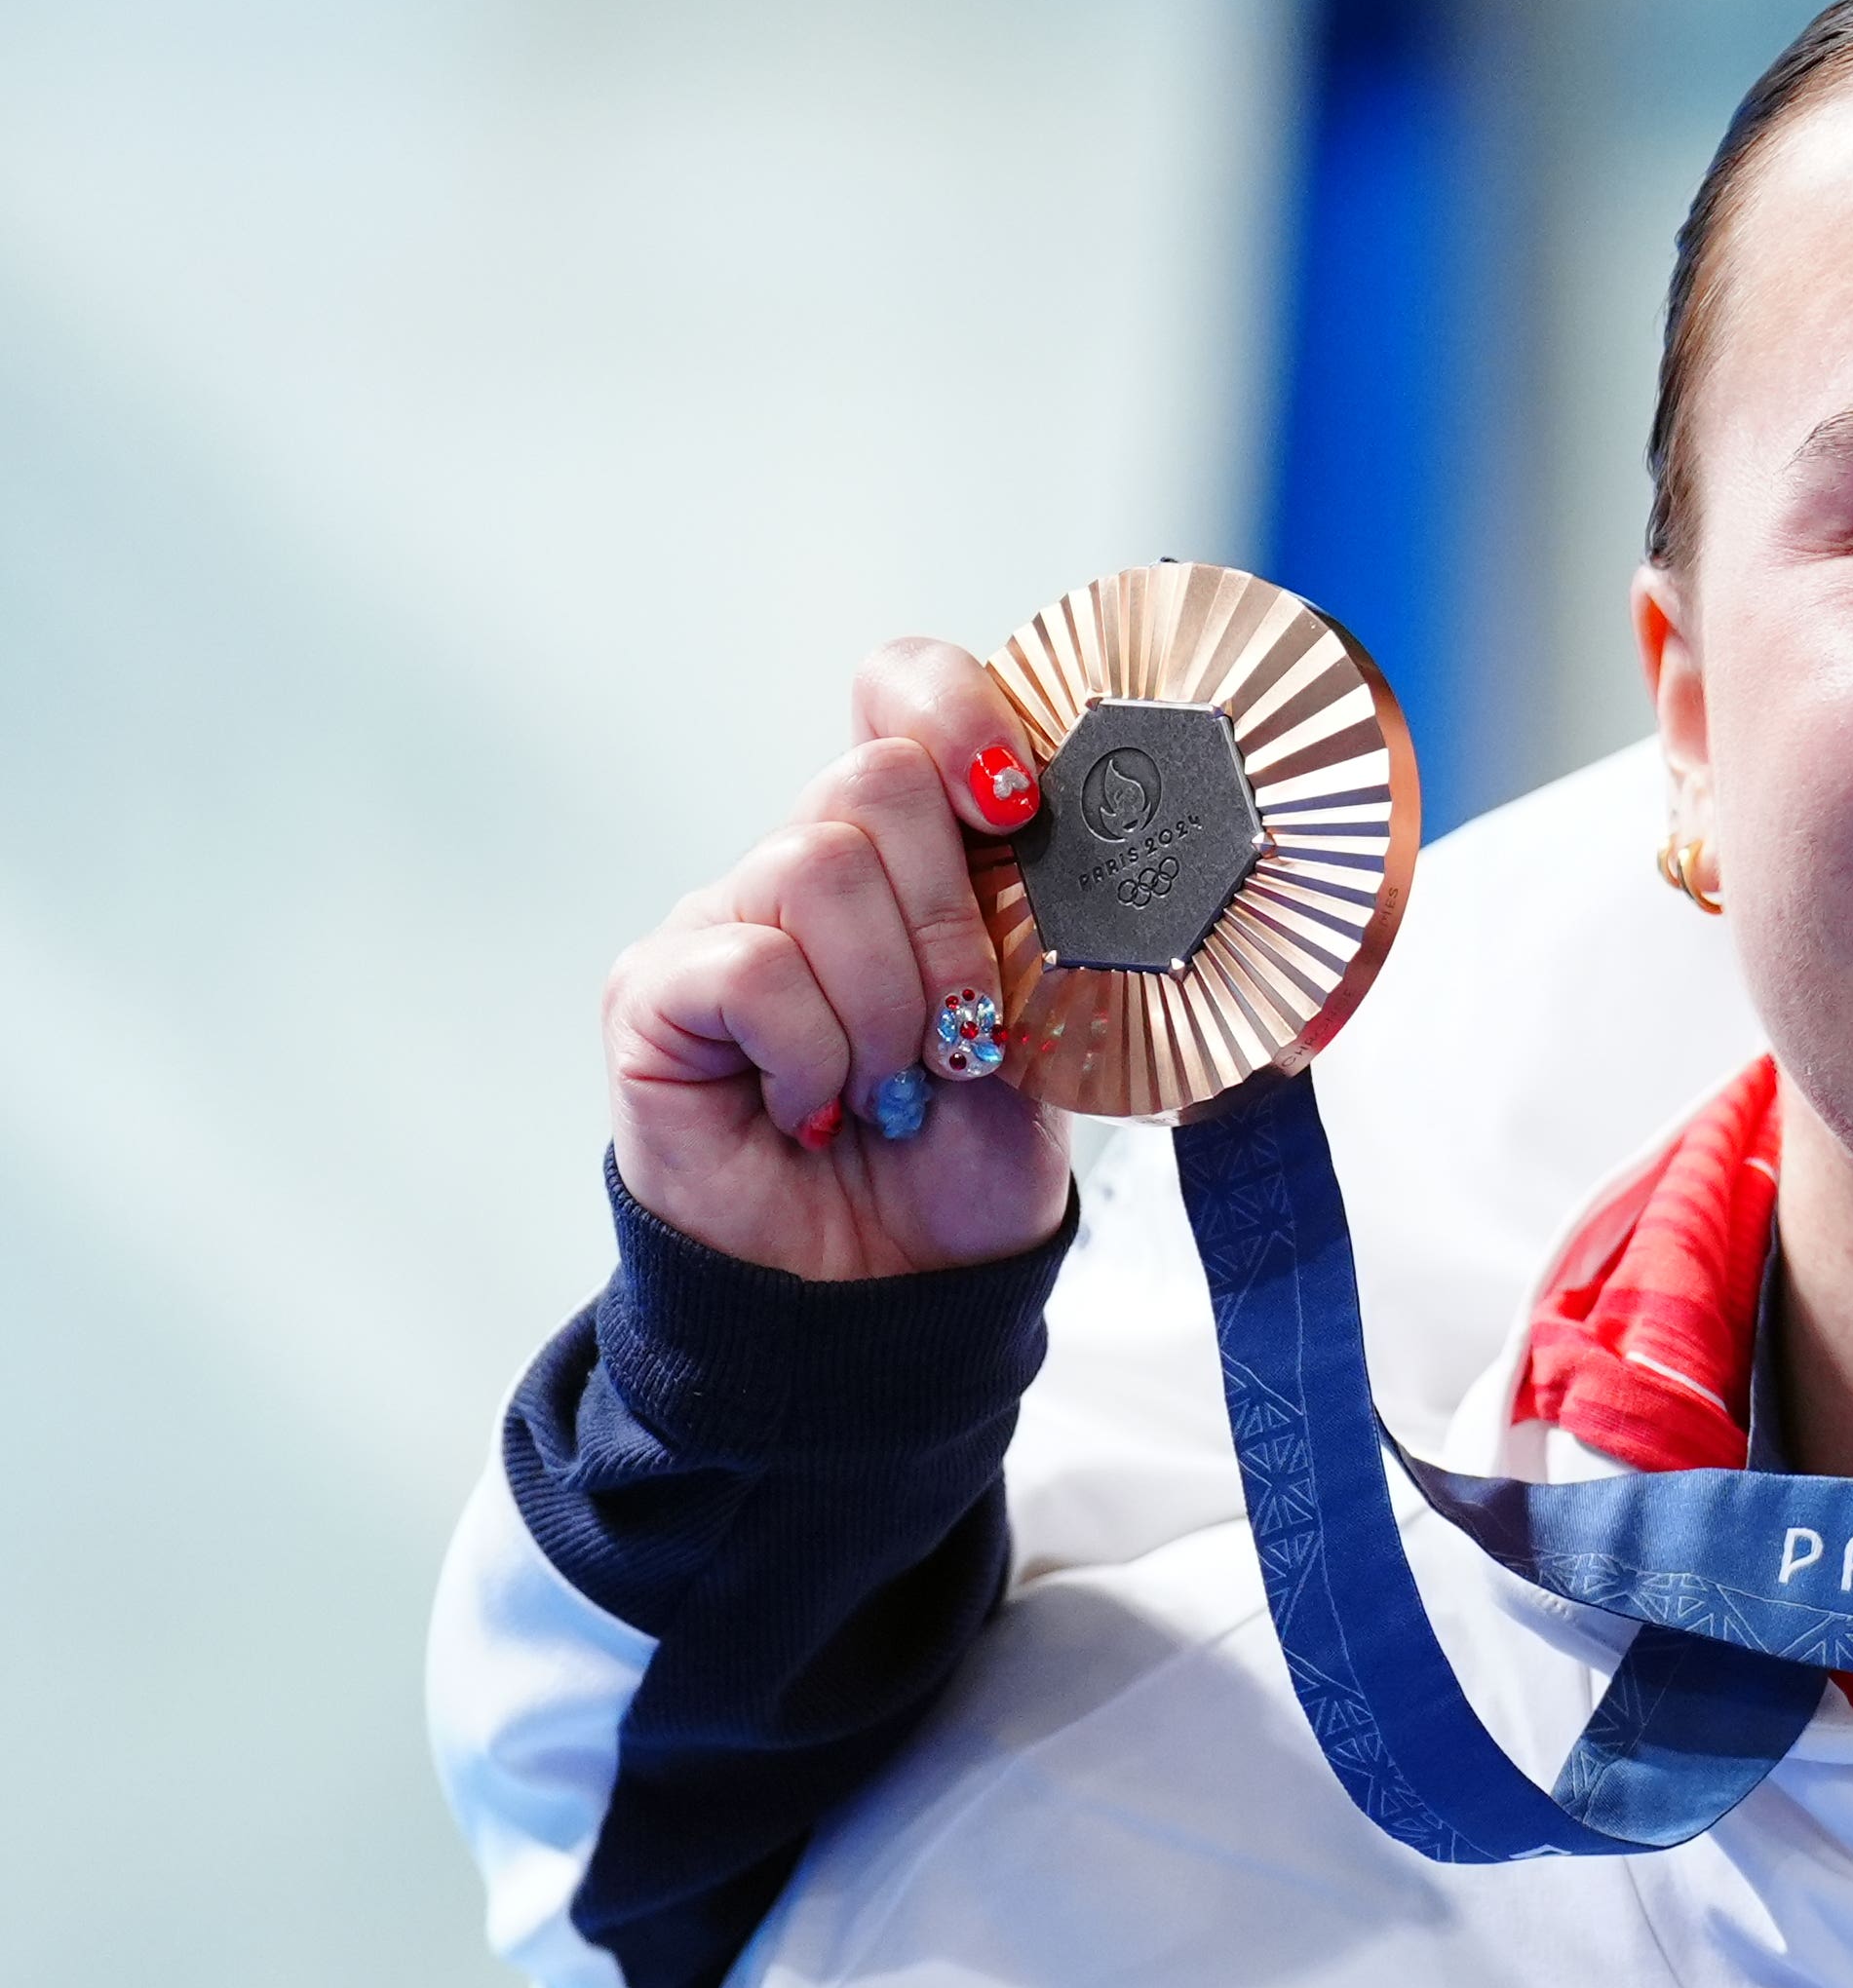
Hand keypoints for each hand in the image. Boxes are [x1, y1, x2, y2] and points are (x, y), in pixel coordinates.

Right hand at [602, 641, 1070, 1279]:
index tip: (1016, 805)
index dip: (960, 712)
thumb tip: (1062, 835)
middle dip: (952, 924)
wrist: (896, 1295)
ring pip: (817, 869)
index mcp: (910, 853)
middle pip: (875, 777)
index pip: (900, 692)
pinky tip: (817, 1107)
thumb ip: (1038, 920)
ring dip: (887, 1006)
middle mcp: (807, 867)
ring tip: (892, 1088)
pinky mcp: (654, 993)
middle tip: (961, 1039)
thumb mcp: (1042, 1027)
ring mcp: (723, 921)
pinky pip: (750, 965)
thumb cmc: (964, 1162)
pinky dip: (812, 1050)